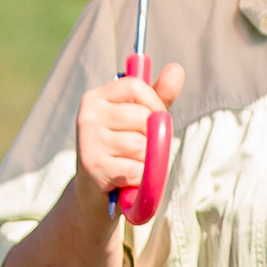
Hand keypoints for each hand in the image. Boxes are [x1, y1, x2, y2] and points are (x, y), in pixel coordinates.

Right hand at [75, 62, 183, 210]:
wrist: (93, 198)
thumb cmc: (120, 155)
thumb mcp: (138, 121)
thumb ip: (158, 97)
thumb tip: (177, 68)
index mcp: (96, 98)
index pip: (135, 86)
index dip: (155, 103)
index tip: (155, 120)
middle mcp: (88, 116)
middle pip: (144, 117)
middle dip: (153, 138)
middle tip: (139, 151)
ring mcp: (89, 141)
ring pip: (142, 146)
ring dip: (146, 162)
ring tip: (131, 166)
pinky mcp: (94, 167)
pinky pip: (137, 169)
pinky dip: (140, 179)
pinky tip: (127, 181)